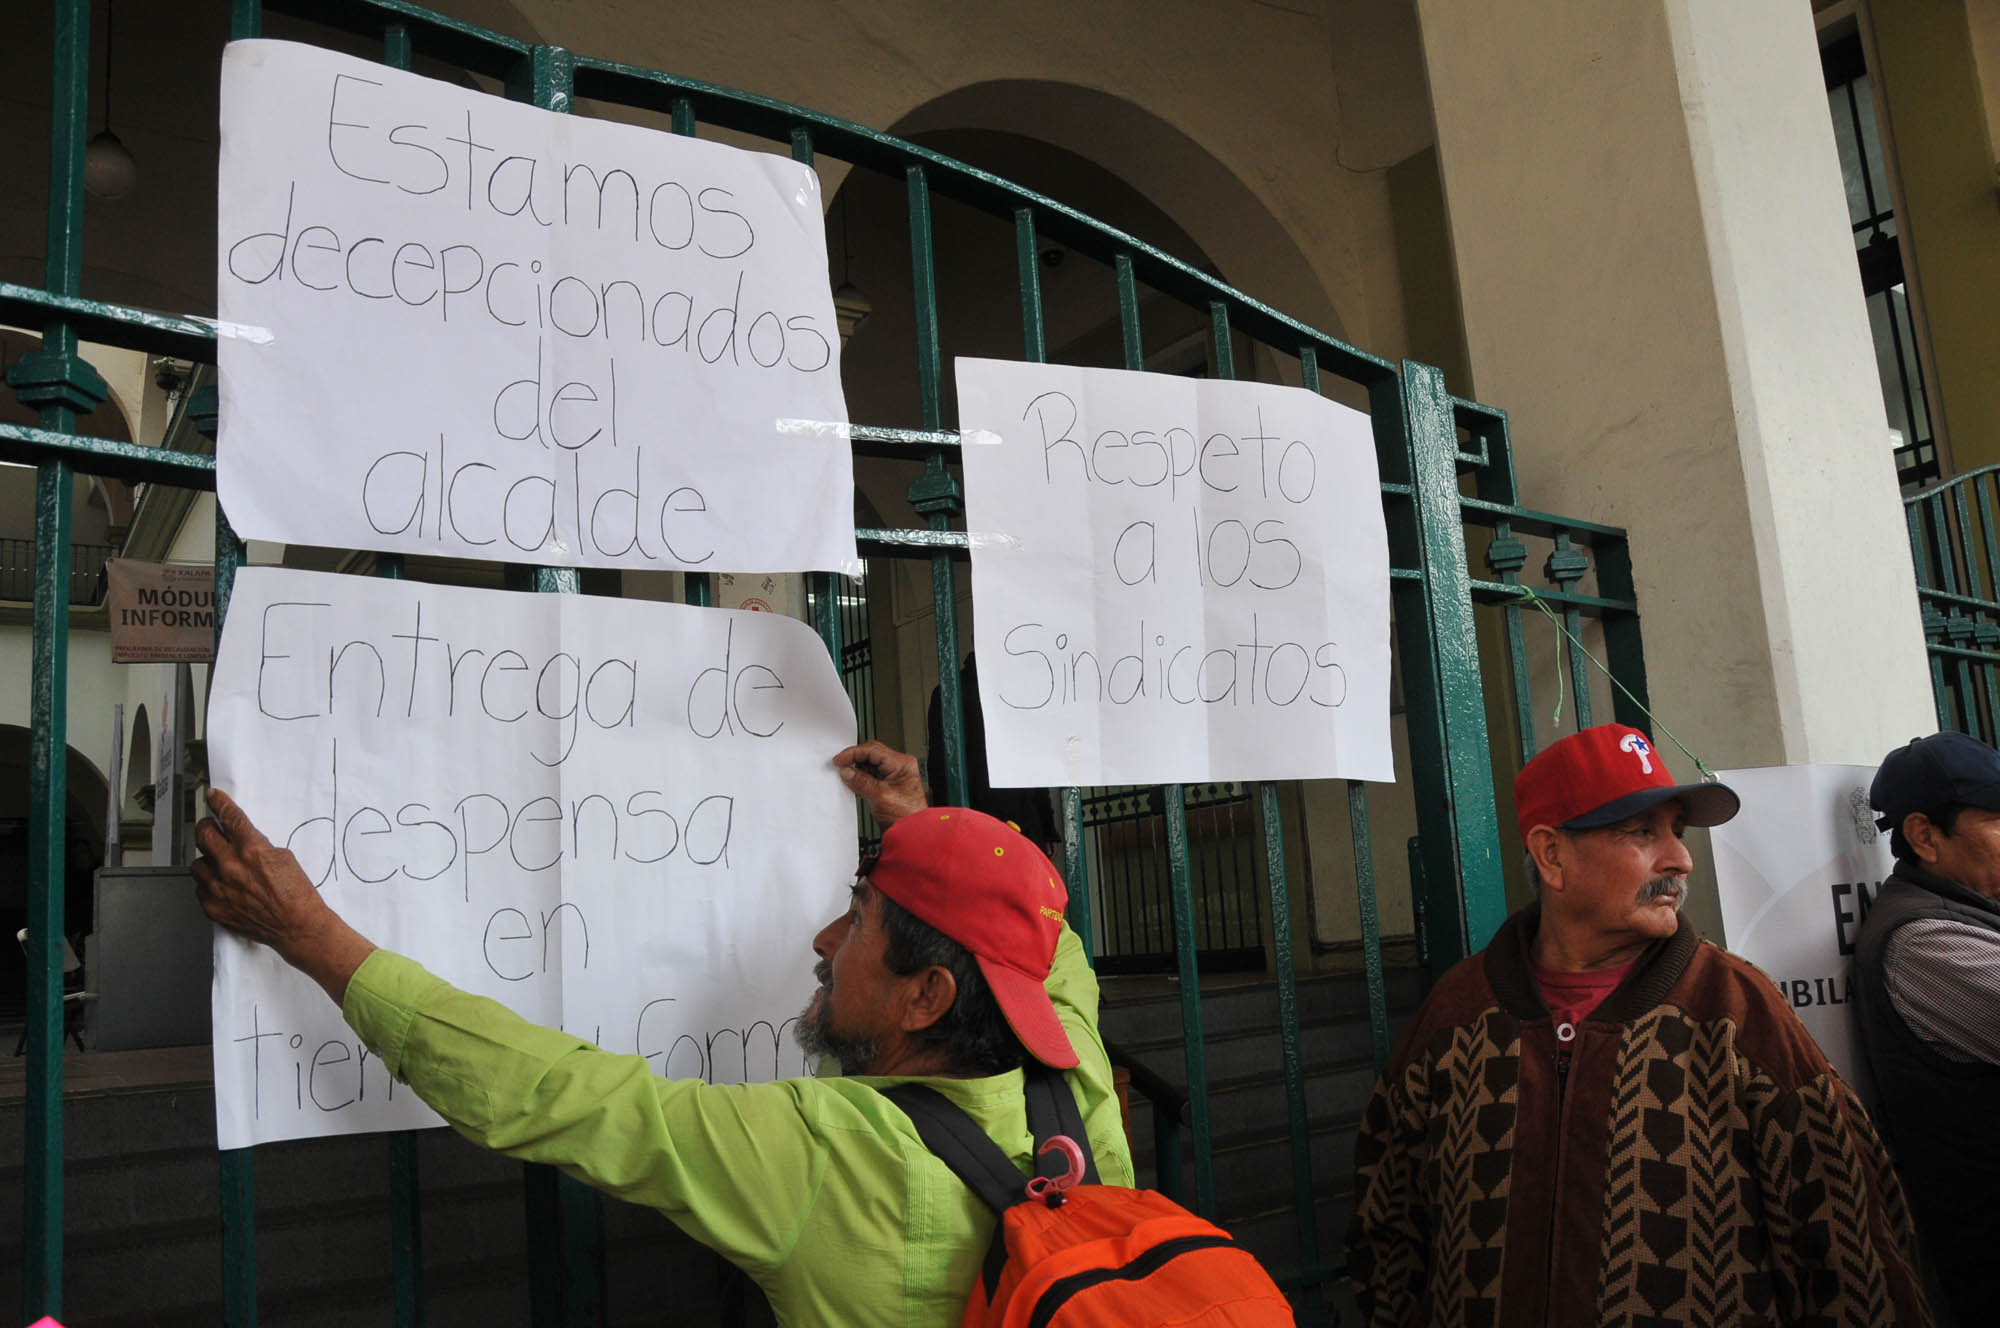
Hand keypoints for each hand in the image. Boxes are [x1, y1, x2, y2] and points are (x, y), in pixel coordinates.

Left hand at [193, 789, 375, 1002]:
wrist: (296, 926)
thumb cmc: (296, 893)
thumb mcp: (283, 857)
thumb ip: (257, 847)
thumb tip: (242, 842)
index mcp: (251, 849)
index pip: (229, 817)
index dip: (219, 802)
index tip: (212, 796)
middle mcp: (230, 866)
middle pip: (203, 835)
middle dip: (206, 826)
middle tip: (211, 827)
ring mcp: (218, 887)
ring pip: (197, 862)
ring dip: (207, 859)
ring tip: (219, 863)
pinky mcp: (213, 906)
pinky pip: (200, 887)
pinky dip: (209, 883)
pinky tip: (222, 885)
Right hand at [833, 741, 927, 825]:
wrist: (912, 832)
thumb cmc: (906, 815)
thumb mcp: (879, 797)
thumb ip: (861, 782)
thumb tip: (847, 772)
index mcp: (902, 764)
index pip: (872, 750)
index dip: (853, 753)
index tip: (839, 760)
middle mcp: (900, 765)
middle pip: (871, 753)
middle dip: (855, 759)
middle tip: (840, 766)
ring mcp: (895, 774)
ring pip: (871, 763)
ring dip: (857, 768)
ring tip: (846, 776)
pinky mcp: (890, 783)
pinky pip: (872, 774)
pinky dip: (862, 776)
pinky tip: (854, 782)